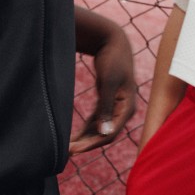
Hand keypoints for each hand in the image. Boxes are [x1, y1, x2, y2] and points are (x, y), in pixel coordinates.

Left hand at [70, 22, 134, 154]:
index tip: (74, 149)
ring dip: (86, 138)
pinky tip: (75, 136)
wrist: (113, 42)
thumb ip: (107, 107)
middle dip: (87, 144)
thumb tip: (104, 132)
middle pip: (105, 134)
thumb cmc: (113, 59)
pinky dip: (87, 128)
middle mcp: (124, 111)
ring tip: (68, 146)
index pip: (110, 134)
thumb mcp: (109, 82)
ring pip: (101, 129)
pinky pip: (98, 120)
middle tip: (67, 151)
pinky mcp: (108, 102)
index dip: (92, 144)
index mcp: (127, 108)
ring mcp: (116, 107)